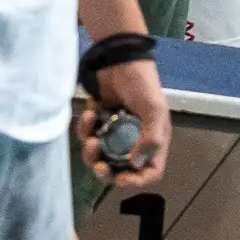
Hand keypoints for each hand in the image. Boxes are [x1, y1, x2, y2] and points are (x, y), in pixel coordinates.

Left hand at [80, 56, 170, 186]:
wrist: (119, 60)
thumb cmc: (142, 84)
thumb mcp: (153, 110)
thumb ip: (150, 138)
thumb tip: (136, 163)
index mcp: (153, 139)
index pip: (150, 170)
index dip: (138, 179)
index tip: (123, 177)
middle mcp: (134, 139)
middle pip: (120, 169)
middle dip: (107, 171)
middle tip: (99, 166)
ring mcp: (114, 132)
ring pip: (100, 155)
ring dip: (92, 151)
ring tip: (91, 136)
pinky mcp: (97, 122)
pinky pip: (87, 135)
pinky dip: (85, 128)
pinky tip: (89, 112)